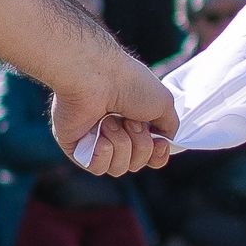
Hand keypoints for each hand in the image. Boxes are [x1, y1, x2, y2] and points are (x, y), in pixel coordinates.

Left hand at [52, 56, 177, 176]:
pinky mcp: (76, 148)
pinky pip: (97, 168)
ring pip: (118, 168)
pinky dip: (103, 153)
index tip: (160, 143)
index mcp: (134, 121)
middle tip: (130, 121)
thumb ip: (169, 127)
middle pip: (136, 163)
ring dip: (121, 144)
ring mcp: (94, 141)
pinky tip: (99, 134)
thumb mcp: (164, 103)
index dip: (157, 156)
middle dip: (140, 145)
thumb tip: (166, 141)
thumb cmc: (129, 84)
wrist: (95, 77)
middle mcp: (115, 133)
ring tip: (109, 122)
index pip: (150, 156)